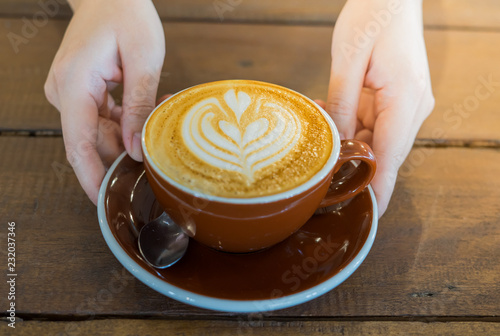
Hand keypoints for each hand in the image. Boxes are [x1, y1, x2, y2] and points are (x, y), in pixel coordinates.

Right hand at [44, 0, 164, 204]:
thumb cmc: (126, 14)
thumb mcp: (143, 59)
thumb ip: (139, 106)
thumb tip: (135, 148)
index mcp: (73, 85)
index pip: (78, 144)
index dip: (90, 177)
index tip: (103, 202)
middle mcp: (64, 92)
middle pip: (93, 141)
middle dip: (126, 148)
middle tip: (160, 142)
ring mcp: (70, 92)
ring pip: (100, 131)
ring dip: (130, 131)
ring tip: (158, 111)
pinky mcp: (80, 91)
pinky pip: (102, 118)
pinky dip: (126, 119)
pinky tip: (148, 106)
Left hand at [316, 0, 434, 216]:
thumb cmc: (373, 17)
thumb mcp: (348, 60)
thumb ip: (342, 104)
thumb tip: (338, 142)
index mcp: (405, 98)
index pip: (391, 156)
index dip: (379, 188)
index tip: (369, 214)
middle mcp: (412, 107)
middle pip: (384, 152)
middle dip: (355, 167)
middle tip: (322, 180)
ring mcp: (408, 103)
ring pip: (377, 140)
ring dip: (349, 145)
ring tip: (319, 142)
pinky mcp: (398, 98)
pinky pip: (374, 124)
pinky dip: (353, 128)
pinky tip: (330, 120)